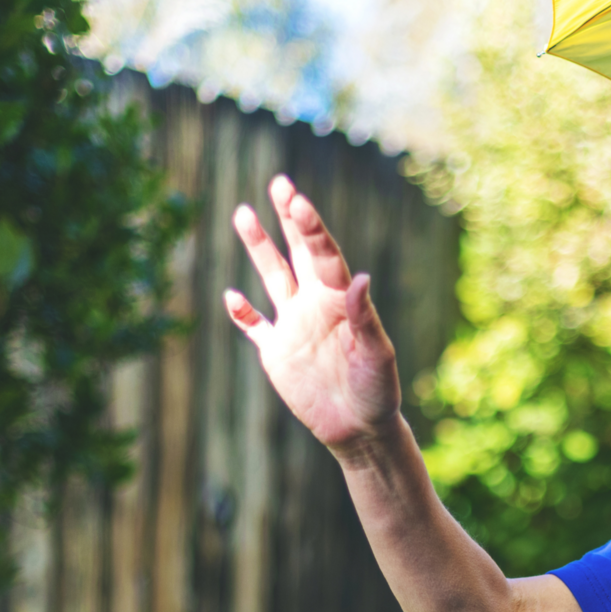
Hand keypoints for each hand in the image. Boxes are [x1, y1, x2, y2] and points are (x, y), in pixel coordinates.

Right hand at [224, 175, 401, 461]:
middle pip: (298, 252)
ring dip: (259, 247)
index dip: (310, 227)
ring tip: (243, 213)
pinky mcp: (277, 353)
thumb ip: (366, 317)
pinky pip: (255, 327)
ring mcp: (294, 327)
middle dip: (288, 218)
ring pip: (273, 277)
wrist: (361, 430)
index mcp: (341, 301)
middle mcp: (316, 305)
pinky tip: (232, 296)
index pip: (323, 255)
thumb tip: (360, 278)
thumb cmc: (378, 392)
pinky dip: (242, 313)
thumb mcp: (377, 356)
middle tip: (279, 182)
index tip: (297, 199)